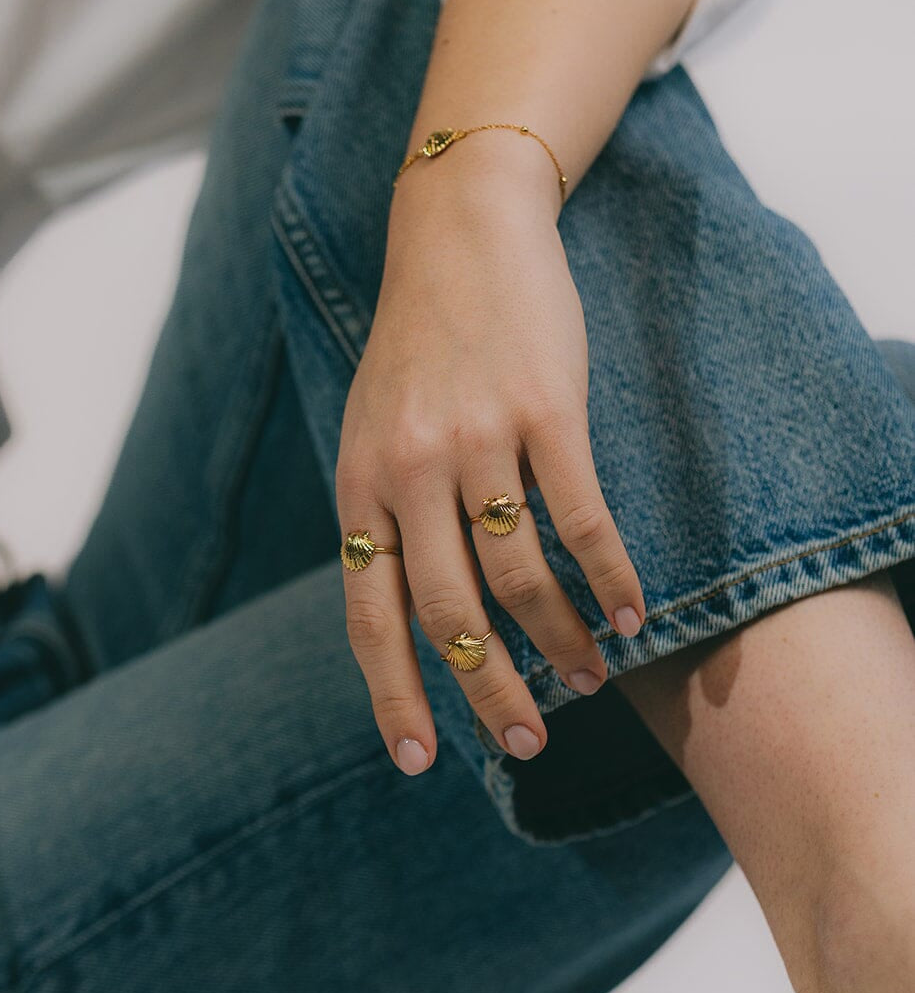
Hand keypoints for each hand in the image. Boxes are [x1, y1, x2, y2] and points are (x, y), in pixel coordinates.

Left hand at [335, 152, 645, 774]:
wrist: (458, 232)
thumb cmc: (419, 344)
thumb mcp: (372, 428)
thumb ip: (384, 512)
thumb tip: (413, 609)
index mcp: (361, 483)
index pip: (370, 615)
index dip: (394, 693)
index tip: (418, 760)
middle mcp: (410, 469)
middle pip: (448, 612)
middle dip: (487, 689)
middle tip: (525, 741)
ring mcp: (477, 438)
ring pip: (518, 574)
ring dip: (558, 640)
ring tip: (588, 678)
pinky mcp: (543, 409)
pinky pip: (581, 517)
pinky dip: (609, 577)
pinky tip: (631, 614)